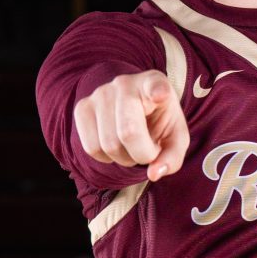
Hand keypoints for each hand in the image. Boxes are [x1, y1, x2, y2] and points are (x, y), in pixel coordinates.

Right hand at [73, 68, 189, 182]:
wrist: (135, 112)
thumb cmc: (158, 123)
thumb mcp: (175, 139)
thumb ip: (172, 157)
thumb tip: (153, 174)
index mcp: (154, 83)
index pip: (155, 85)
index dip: (157, 91)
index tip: (160, 94)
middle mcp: (125, 83)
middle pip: (128, 132)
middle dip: (141, 155)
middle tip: (147, 151)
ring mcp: (100, 94)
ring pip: (108, 145)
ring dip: (123, 159)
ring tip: (131, 147)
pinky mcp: (82, 108)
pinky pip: (91, 147)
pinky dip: (105, 158)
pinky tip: (115, 147)